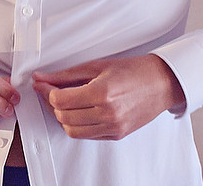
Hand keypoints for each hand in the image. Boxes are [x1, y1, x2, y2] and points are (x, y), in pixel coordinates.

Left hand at [31, 54, 184, 139]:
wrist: (161, 83)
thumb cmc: (133, 71)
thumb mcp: (96, 66)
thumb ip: (66, 75)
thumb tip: (42, 78)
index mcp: (102, 93)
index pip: (60, 100)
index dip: (45, 92)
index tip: (41, 84)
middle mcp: (107, 113)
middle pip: (63, 117)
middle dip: (51, 104)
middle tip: (49, 91)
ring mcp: (113, 126)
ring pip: (72, 130)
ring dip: (62, 117)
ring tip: (63, 102)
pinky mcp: (117, 134)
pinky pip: (87, 135)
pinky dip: (77, 125)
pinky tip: (77, 112)